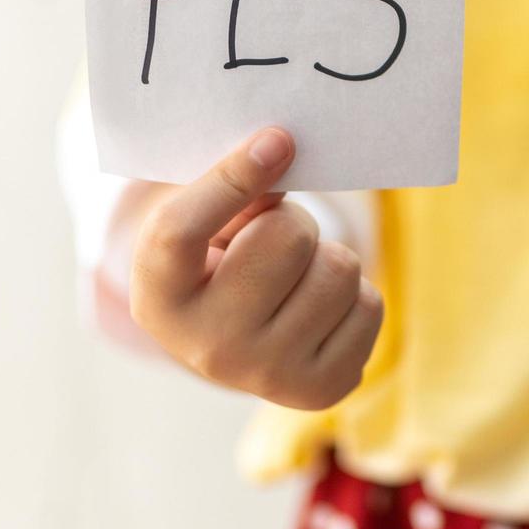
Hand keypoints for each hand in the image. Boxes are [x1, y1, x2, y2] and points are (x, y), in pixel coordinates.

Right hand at [130, 128, 382, 409]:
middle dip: (291, 222)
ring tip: (294, 279)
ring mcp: (266, 375)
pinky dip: (354, 296)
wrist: (236, 341)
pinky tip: (318, 312)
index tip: (276, 139)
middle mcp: (206, 348)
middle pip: (286, 237)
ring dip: (326, 259)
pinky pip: (370, 306)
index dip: (230, 178)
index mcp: (158, 297)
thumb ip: (232, 188)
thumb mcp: (202, 224)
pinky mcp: (322, 389)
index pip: (179, 231)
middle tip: (270, 242)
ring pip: (339, 268)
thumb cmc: (217, 260)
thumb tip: (283, 150)